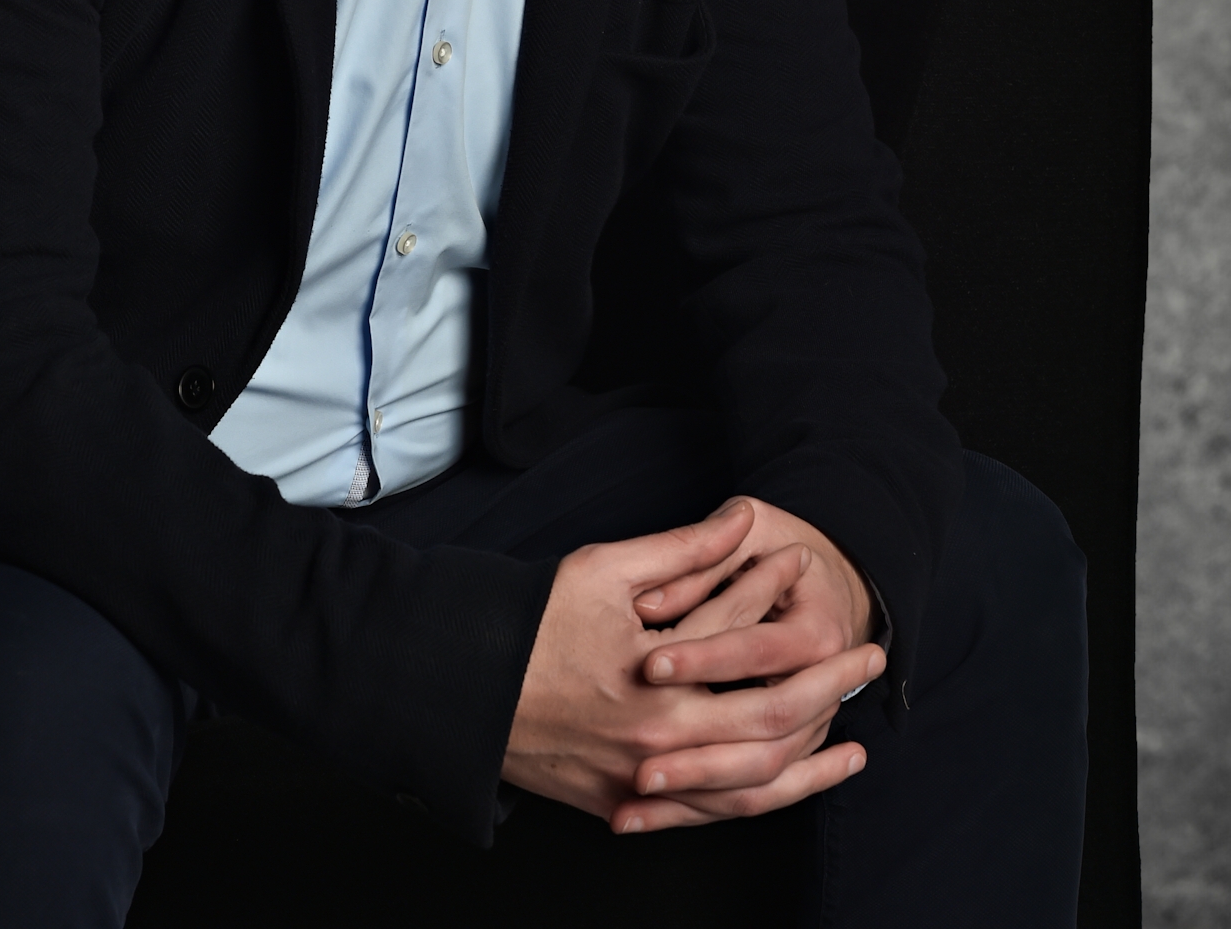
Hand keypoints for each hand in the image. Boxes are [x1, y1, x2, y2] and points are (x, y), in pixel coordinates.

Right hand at [502, 499, 882, 831]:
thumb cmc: (532, 619)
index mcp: (657, 678)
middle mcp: (658, 739)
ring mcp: (640, 781)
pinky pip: (705, 816)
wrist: (463, 687)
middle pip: (768, 724)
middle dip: (827, 690)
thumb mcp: (606, 568)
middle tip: (868, 663)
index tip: (818, 579)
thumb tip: (743, 517)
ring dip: (808, 769)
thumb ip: (684, 549)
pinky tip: (782, 788)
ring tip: (850, 751)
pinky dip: (754, 802)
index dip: (785, 604)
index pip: (744, 640)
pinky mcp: (622, 805)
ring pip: (748, 790)